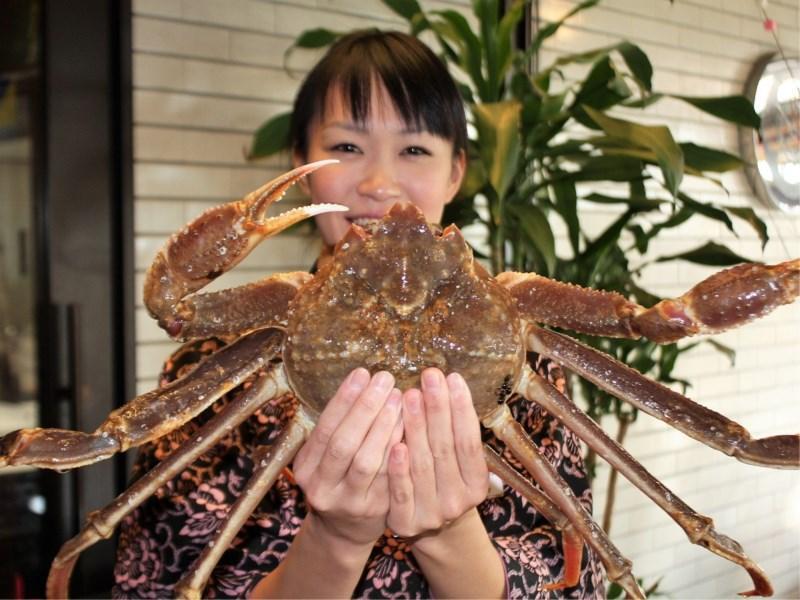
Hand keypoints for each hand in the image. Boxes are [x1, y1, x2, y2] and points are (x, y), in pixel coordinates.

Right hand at [292, 368, 402, 546]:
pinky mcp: (375, 511)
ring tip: (398, 397)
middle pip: (344, 443)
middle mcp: (322, 487)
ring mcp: (348, 502)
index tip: (362, 372)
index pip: (325, 428)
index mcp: (306, 467)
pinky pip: (388, 476)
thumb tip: (364, 379)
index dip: (344, 399)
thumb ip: (339, 426)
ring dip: (384, 426)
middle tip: (385, 379)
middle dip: (365, 408)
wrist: (344, 529)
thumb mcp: (326, 455)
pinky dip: (398, 448)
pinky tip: (408, 425)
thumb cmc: (339, 477)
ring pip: (367, 461)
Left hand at [386, 368, 487, 539]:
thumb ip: (453, 432)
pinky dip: (399, 468)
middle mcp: (459, 501)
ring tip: (410, 395)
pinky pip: (401, 491)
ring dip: (416, 427)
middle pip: (446, 448)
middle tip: (430, 376)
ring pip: (423, 465)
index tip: (453, 377)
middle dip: (438, 408)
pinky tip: (395, 443)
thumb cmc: (440, 479)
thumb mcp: (456, 462)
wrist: (427, 527)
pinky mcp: (406, 523)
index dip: (462, 408)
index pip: (470, 441)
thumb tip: (445, 382)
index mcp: (477, 484)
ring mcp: (433, 513)